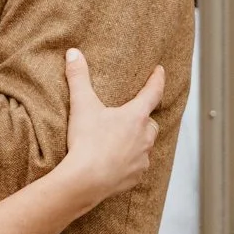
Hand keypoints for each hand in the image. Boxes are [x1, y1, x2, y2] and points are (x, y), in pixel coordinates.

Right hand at [58, 49, 164, 204]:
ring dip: (138, 140)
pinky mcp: (135, 177)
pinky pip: (138, 166)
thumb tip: (73, 53)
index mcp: (135, 117)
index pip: (152, 93)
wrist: (85, 180)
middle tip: (132, 115)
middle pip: (150, 122)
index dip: (157, 80)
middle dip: (144, 118)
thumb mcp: (81, 105)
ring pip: (146, 145)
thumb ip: (78, 77)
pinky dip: (131, 162)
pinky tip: (118, 162)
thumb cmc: (87, 143)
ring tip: (122, 140)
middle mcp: (144, 137)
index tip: (160, 72)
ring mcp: (142, 158)